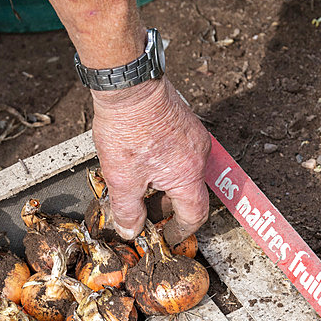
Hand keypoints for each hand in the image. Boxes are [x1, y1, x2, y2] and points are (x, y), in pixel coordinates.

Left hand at [91, 77, 210, 242]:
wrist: (129, 84)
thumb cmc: (127, 126)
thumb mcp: (122, 178)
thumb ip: (128, 210)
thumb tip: (131, 230)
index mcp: (188, 175)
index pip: (195, 215)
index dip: (181, 231)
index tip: (170, 237)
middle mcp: (199, 156)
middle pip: (191, 194)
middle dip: (169, 207)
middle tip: (148, 213)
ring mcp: (195, 137)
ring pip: (186, 173)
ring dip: (167, 185)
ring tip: (141, 186)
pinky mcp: (186, 123)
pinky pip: (182, 154)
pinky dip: (167, 165)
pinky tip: (145, 161)